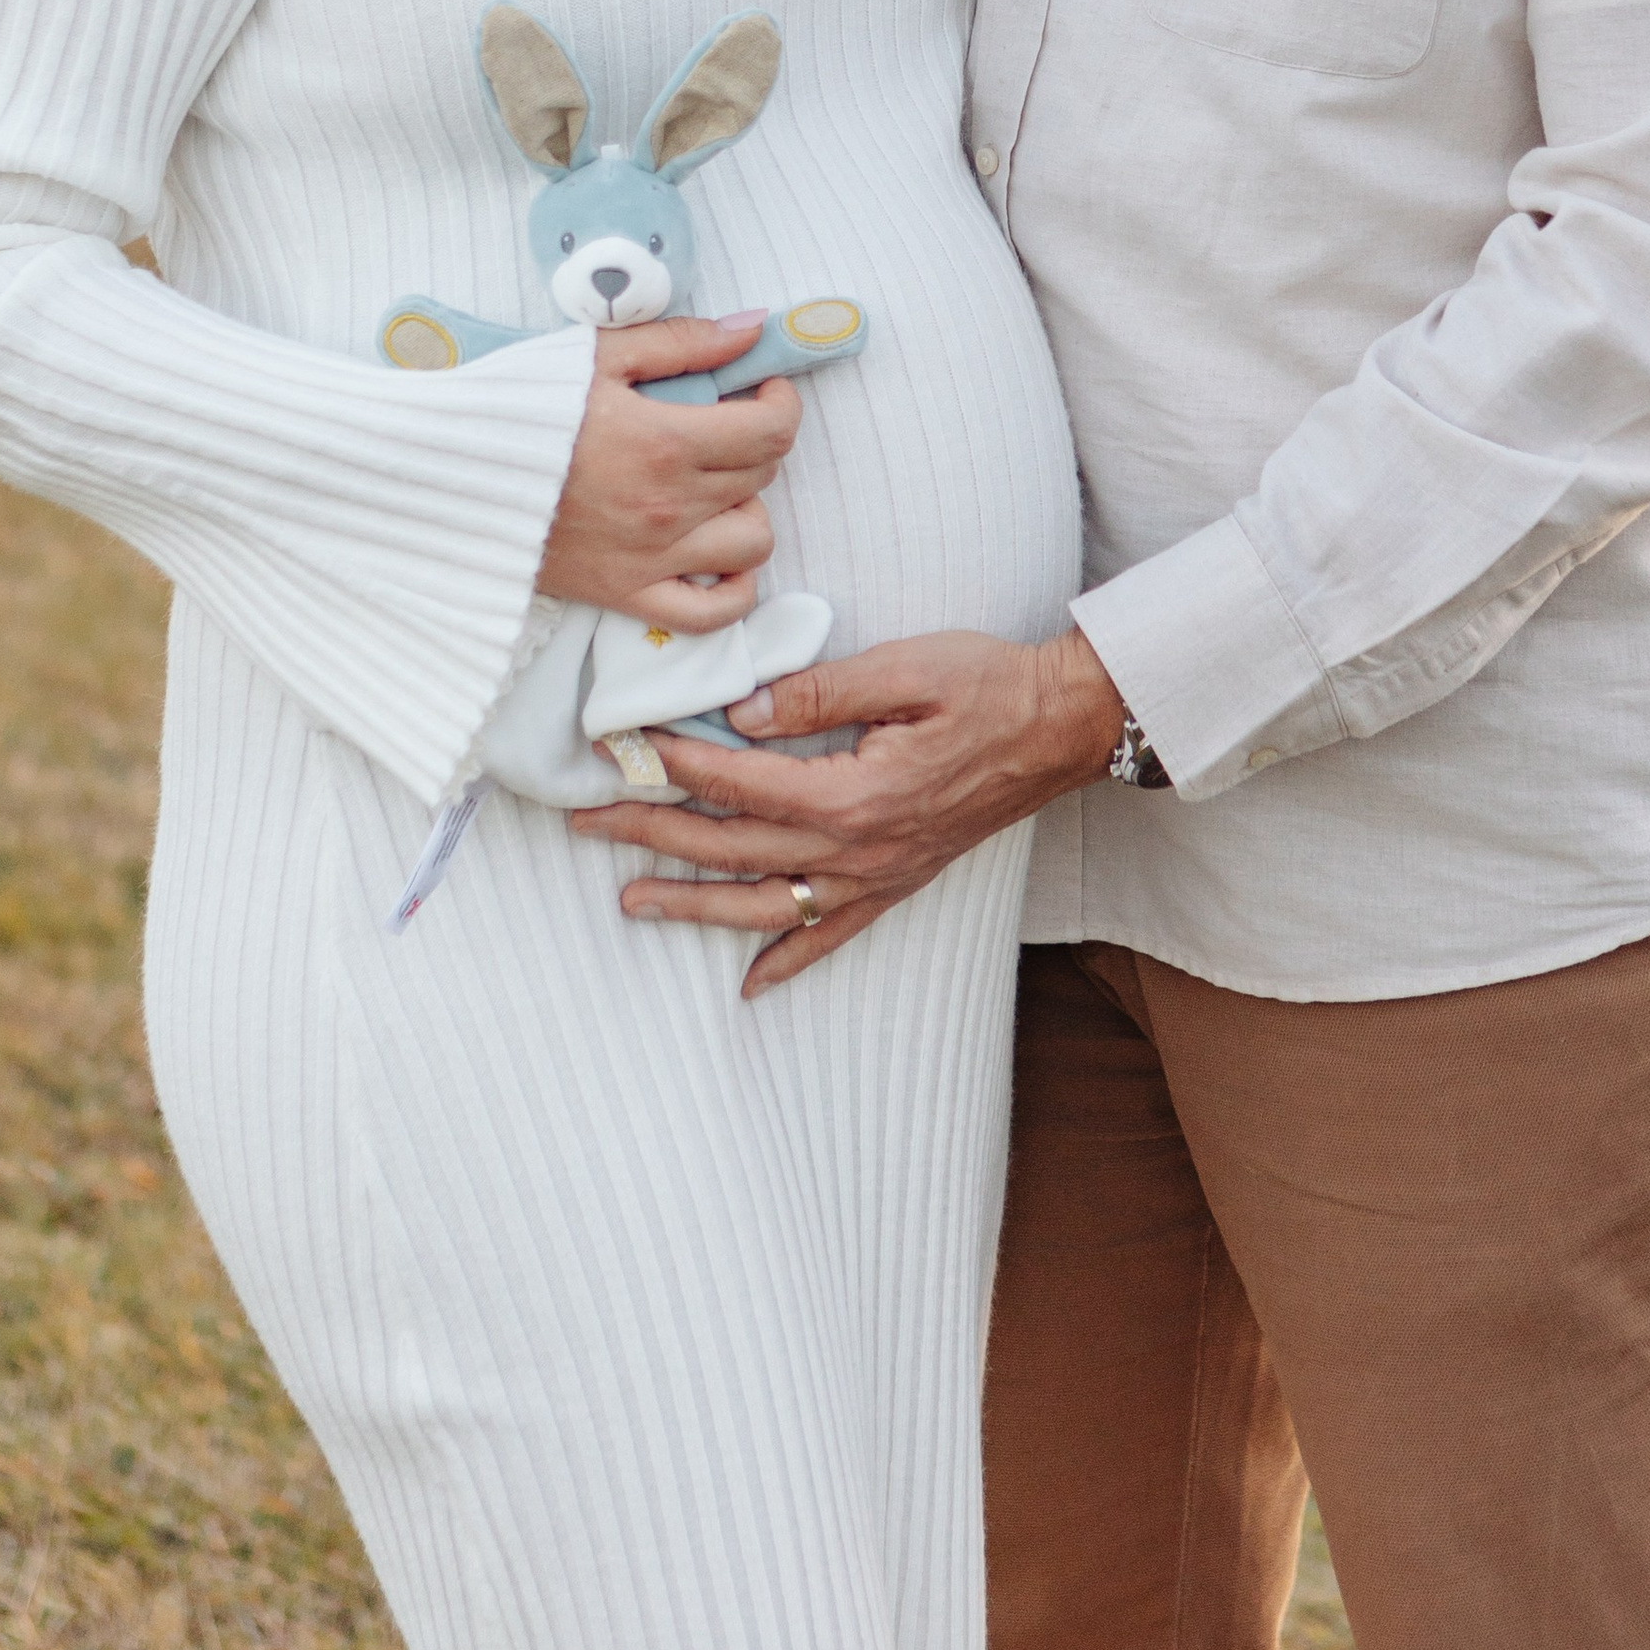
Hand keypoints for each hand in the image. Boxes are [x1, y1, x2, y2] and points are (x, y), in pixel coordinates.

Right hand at [538, 314, 802, 630]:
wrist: (442, 475)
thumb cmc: (514, 408)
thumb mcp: (595, 355)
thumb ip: (681, 342)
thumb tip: (751, 329)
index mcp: (665, 441)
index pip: (772, 430)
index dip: (781, 403)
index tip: (761, 391)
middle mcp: (669, 505)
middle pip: (762, 476)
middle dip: (754, 443)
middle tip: (720, 425)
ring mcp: (651, 557)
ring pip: (754, 542)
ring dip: (745, 508)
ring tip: (710, 486)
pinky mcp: (626, 594)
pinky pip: (712, 613)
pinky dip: (732, 588)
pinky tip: (715, 554)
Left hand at [570, 626, 1126, 993]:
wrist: (1060, 726)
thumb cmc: (988, 684)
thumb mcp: (906, 667)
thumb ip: (818, 692)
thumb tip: (742, 713)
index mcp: (856, 792)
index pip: (742, 782)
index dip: (677, 763)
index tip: (624, 748)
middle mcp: (860, 848)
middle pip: (735, 848)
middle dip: (654, 834)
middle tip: (589, 821)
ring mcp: (878, 875)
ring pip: (767, 905)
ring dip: (693, 905)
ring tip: (630, 901)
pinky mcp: (897, 884)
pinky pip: (832, 935)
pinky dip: (787, 962)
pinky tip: (749, 982)